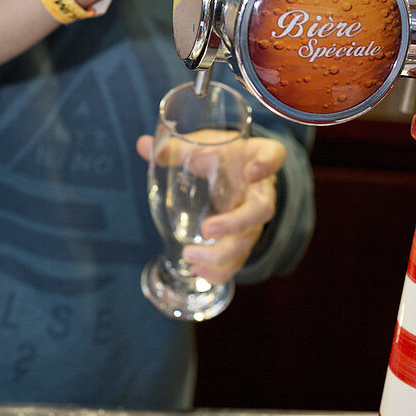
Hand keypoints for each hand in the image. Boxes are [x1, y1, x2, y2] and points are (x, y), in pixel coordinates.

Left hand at [137, 133, 286, 284]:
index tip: (251, 171)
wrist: (231, 171)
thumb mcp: (199, 146)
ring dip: (221, 254)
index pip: (274, 154)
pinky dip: (220, 270)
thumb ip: (175, 148)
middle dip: (235, 224)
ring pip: (248, 240)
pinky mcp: (244, 239)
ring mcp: (254, 218)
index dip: (268, 163)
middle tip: (207, 229)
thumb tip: (141, 144)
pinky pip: (239, 259)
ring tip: (190, 255)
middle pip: (263, 209)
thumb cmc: (218, 154)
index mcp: (254, 157)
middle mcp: (261, 189)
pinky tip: (196, 270)